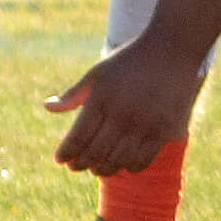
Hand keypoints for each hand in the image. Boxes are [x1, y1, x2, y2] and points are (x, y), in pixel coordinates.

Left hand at [43, 39, 207, 175]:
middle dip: (81, 164)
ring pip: (119, 161)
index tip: (60, 160)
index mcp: (102, 100)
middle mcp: (123, 115)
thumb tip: (47, 107)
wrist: (172, 51)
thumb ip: (74, 95)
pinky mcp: (166, 131)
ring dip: (104, 169)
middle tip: (75, 167)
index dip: (67, 152)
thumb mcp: (97, 74)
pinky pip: (144, 160)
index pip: (78, 137)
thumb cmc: (129, 62)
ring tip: (96, 169)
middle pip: (96, 153)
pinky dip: (130, 167)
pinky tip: (122, 164)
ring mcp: (146, 125)